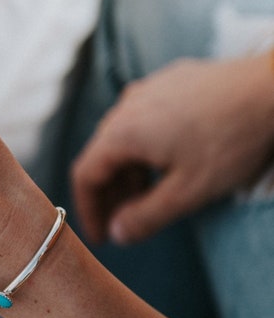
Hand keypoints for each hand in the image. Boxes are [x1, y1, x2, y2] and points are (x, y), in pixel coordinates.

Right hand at [71, 54, 273, 244]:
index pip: (85, 175)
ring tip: (147, 197)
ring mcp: (148, 89)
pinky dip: (145, 147)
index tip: (101, 236)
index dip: (88, 210)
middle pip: (102, 155)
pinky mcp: (170, 81)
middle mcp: (126, 106)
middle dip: (109, 194)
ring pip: (123, 137)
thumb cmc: (233, 140)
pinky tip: (167, 162)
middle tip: (122, 223)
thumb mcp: (188, 192)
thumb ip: (145, 218)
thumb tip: (117, 233)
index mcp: (121, 132)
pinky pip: (144, 119)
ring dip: (128, 171)